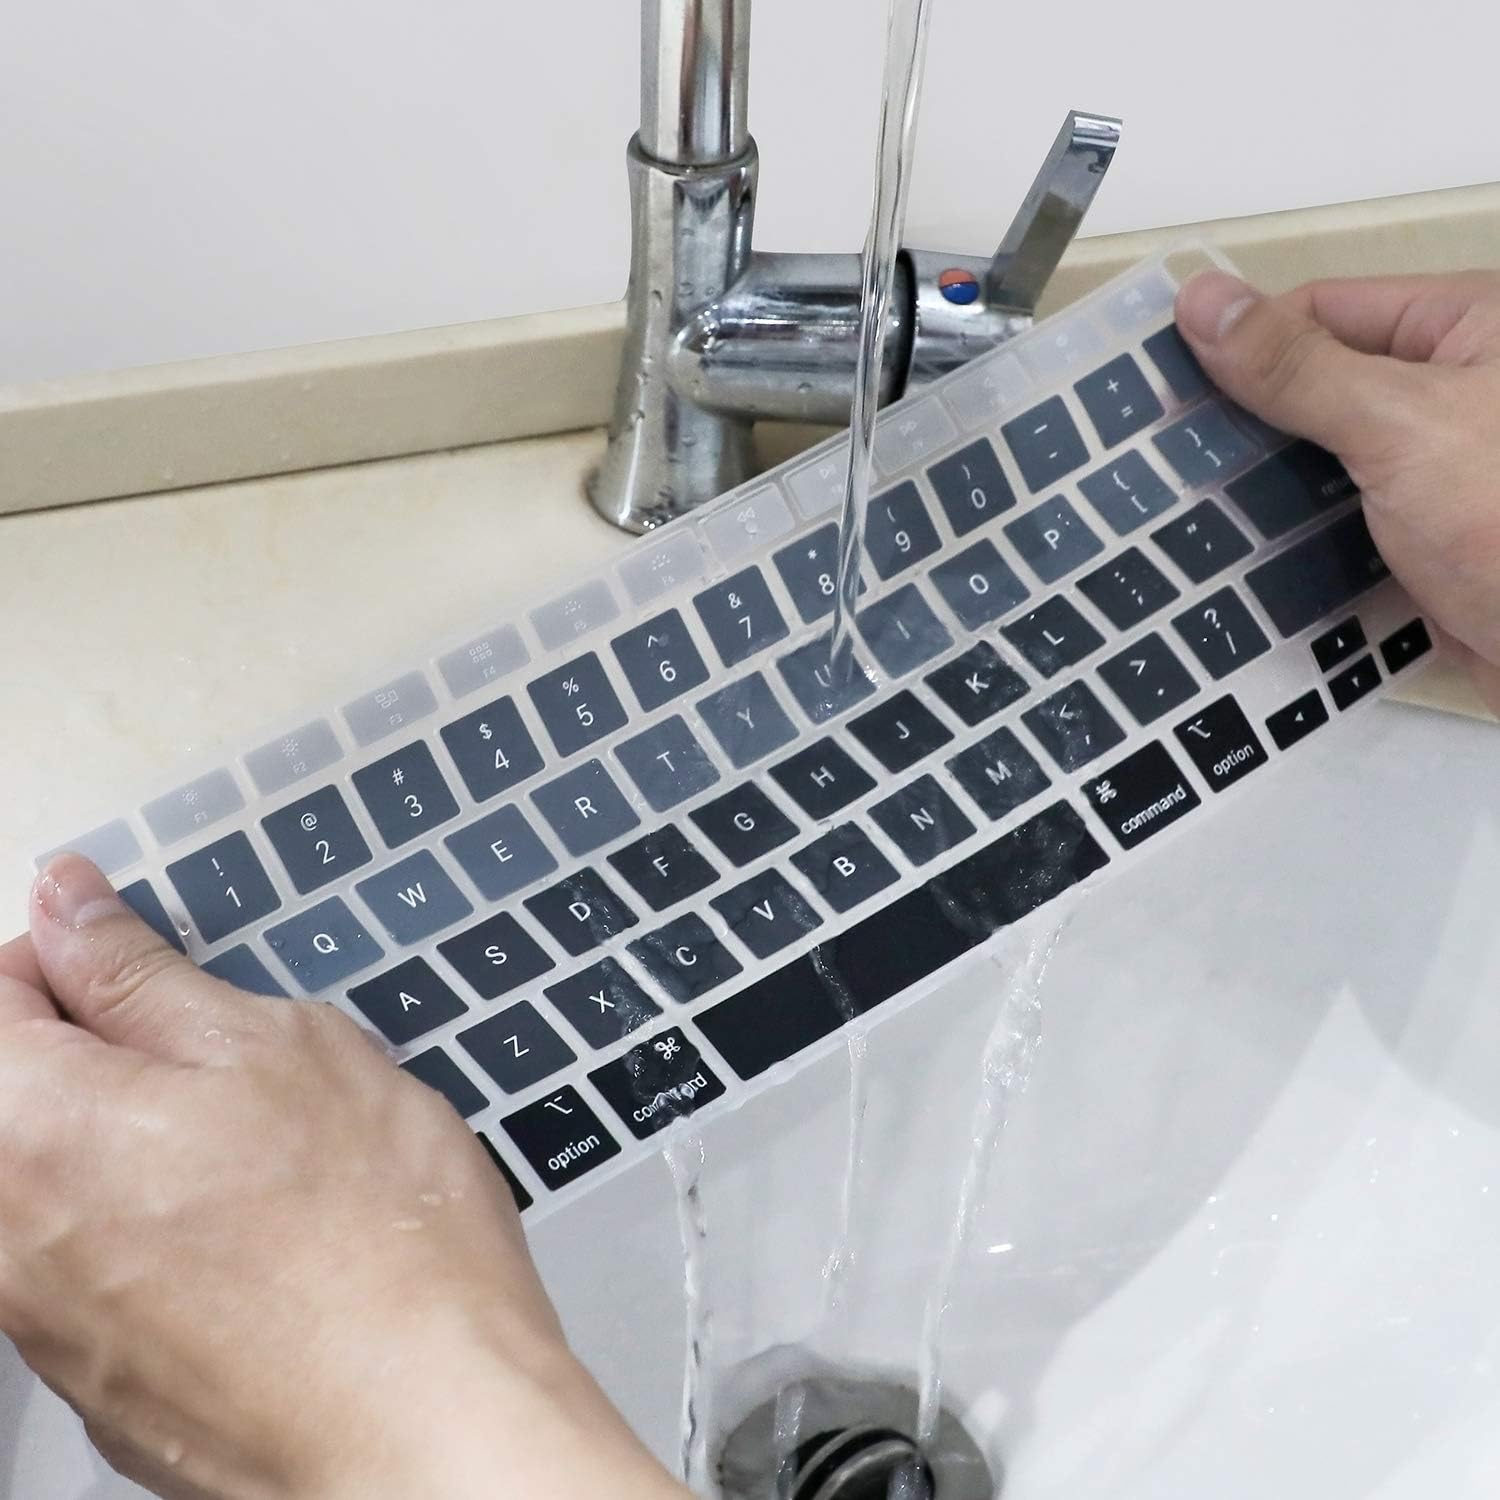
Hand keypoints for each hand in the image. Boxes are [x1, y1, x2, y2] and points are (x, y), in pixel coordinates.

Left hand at [0, 854, 687, 1499]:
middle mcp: (6, 1234)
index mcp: (34, 1127)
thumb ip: (144, 974)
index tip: (132, 952)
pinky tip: (255, 1231)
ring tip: (256, 1143)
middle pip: (15, 1096)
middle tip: (217, 1048)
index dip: (67, 954)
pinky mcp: (96, 1380)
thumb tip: (70, 909)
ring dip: (132, 1140)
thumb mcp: (275, 1044)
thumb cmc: (370, 1234)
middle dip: (100, 1052)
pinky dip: (149, 1226)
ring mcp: (43, 1322)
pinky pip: (91, 1266)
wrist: (422, 1416)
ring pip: (57, 1184)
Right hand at [1175, 267, 1499, 711]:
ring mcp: (1444, 472)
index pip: (1328, 308)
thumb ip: (1296, 367)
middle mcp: (1460, 389)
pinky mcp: (1432, 545)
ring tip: (1173, 507)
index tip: (1162, 389)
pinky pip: (1345, 526)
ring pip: (1327, 462)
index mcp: (1473, 326)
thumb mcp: (1398, 425)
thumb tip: (1199, 298)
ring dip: (1263, 488)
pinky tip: (1231, 557)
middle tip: (1154, 455)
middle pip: (1323, 384)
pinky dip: (1295, 541)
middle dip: (1247, 422)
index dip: (1246, 341)